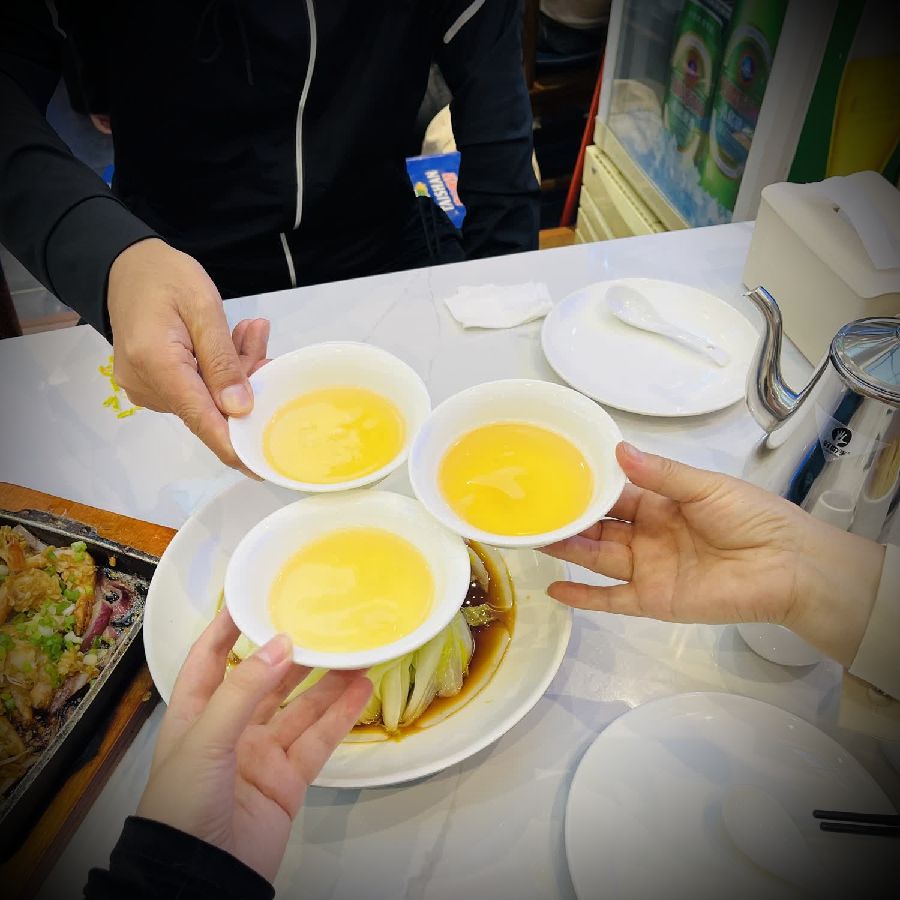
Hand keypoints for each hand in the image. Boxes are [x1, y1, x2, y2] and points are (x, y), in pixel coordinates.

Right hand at [107, 239, 269, 472]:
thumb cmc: (164, 277)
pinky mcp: (151, 384)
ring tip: (249, 331)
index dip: (234, 447)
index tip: (261, 468)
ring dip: (234, 370)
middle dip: (245, 382)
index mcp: (158, 366)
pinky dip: (218, 369)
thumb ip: (223, 361)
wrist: (126, 266)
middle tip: (262, 341)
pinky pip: (195, 386)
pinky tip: (233, 340)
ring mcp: (146, 388)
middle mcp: (147, 386)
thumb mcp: (204, 308)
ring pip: (207, 395)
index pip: (202, 421)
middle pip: (210, 406)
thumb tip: (240, 410)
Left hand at [137, 610, 371, 881]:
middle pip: (266, 680)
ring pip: (300, 708)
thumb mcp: (204, 739)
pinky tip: (361, 690)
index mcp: (195, 714)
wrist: (200, 879)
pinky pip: (319, 740)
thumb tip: (283, 643)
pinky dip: (341, 715)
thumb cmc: (182, 805)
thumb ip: (244, 689)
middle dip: (293, 653)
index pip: (209, 659)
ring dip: (327, 681)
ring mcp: (261, 754)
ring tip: (357, 650)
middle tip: (324, 623)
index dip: (227, 628)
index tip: (253, 596)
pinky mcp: (288, 779)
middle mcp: (230, 729)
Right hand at [542, 442, 884, 666]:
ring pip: (597, 557)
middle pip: (598, 526)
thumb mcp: (705, 487)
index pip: (614, 492)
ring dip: (567, 548)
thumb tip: (617, 450)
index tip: (553, 473)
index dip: (586, 484)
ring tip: (531, 537)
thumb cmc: (751, 518)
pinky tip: (553, 588)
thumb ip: (661, 474)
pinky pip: (611, 599)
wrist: (788, 567)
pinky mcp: (652, 600)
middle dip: (567, 517)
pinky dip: (583, 596)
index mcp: (661, 503)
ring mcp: (647, 568)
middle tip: (530, 508)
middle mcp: (648, 534)